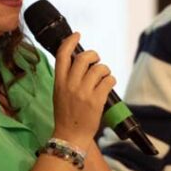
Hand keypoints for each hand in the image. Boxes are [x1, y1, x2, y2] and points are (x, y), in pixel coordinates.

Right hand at [52, 33, 115, 147]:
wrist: (70, 136)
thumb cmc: (66, 115)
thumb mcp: (59, 93)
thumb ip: (66, 78)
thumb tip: (79, 62)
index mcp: (59, 82)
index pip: (62, 55)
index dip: (70, 42)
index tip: (77, 35)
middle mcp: (70, 85)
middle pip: (83, 59)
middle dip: (93, 55)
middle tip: (97, 60)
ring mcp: (83, 93)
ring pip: (99, 69)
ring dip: (104, 70)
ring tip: (104, 76)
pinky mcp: (96, 100)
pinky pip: (108, 81)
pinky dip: (111, 80)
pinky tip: (108, 85)